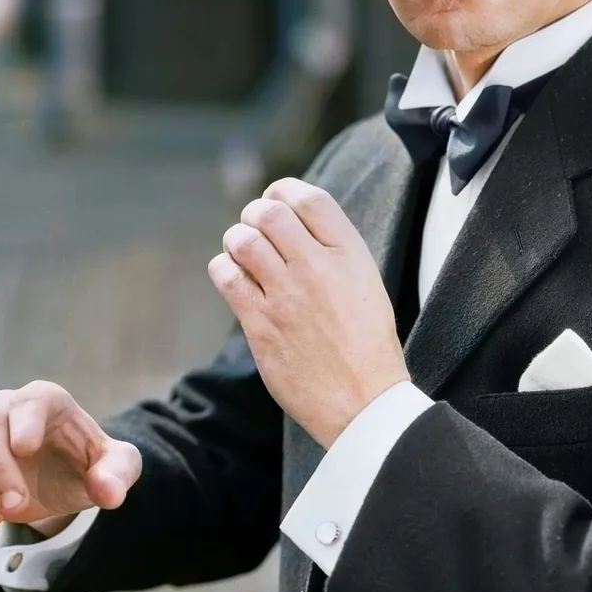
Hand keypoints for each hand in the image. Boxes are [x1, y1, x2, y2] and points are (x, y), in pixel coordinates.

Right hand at [0, 380, 142, 530]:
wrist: (64, 481)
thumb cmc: (92, 465)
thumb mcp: (118, 467)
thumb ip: (118, 474)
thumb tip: (108, 493)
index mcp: (49, 401)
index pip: (32, 399)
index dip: (26, 420)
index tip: (26, 449)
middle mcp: (9, 408)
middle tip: (14, 505)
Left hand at [208, 178, 409, 448]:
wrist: (363, 401)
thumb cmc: (367, 344)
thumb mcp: (366, 283)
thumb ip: (334, 250)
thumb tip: (294, 221)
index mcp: (349, 254)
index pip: (309, 198)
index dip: (285, 190)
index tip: (276, 198)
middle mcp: (316, 267)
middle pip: (268, 212)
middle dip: (255, 214)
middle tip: (256, 229)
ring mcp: (286, 295)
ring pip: (241, 240)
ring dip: (237, 241)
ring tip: (245, 255)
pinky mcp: (260, 324)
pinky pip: (226, 276)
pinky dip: (224, 270)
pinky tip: (236, 280)